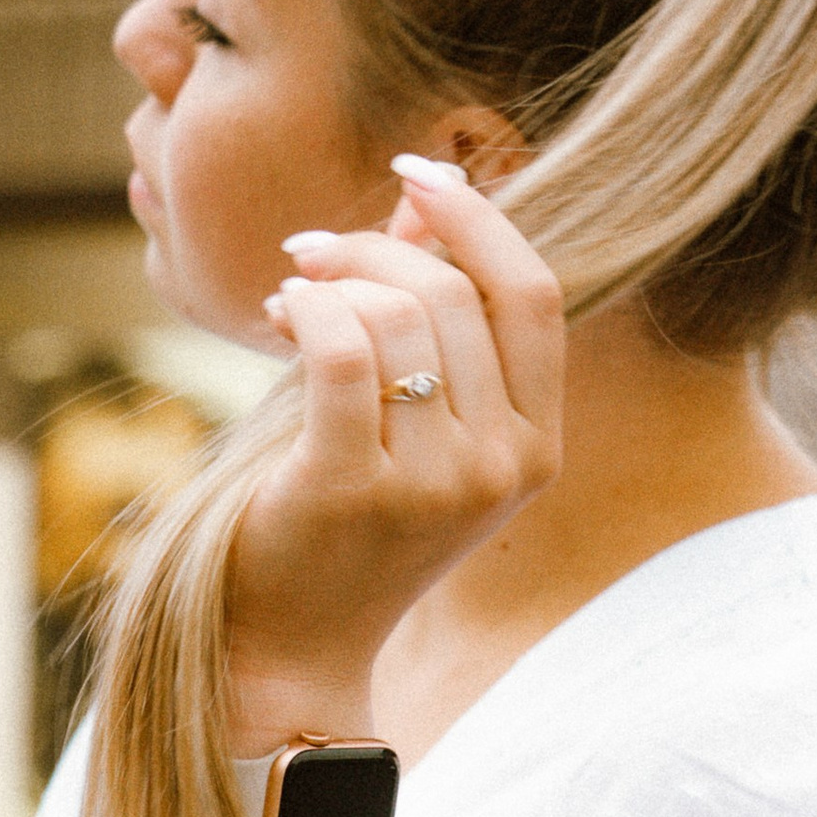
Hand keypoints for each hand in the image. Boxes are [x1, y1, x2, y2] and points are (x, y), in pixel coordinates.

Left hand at [232, 157, 562, 741]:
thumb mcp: (420, 421)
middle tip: (314, 251)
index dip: (478, 216)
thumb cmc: (349, 521)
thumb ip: (437, 314)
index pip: (534, 294)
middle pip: (451, 293)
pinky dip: (304, 309)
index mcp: (536, 447)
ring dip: (329, 281)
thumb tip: (426, 187)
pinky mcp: (352, 489)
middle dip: (373, 245)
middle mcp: (501, 467)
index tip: (418, 171)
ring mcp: (434, 485)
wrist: (291, 644)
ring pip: (391, 315)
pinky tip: (280, 313)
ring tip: (293, 295)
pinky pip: (338, 349)